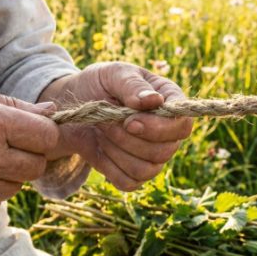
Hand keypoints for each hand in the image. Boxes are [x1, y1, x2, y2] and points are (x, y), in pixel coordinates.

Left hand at [42, 62, 192, 190]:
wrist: (73, 104)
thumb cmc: (99, 83)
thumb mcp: (113, 74)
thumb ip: (133, 85)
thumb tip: (155, 101)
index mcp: (170, 102)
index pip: (183, 125)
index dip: (158, 128)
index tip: (129, 122)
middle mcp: (167, 132)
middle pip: (165, 151)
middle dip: (129, 139)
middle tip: (105, 121)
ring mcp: (152, 155)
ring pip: (147, 169)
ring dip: (117, 151)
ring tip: (102, 130)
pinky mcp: (133, 172)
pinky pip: (129, 182)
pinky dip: (109, 167)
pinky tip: (100, 147)